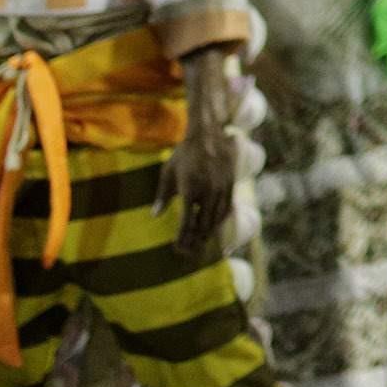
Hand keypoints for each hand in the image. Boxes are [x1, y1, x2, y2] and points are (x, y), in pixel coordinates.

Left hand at [155, 116, 237, 262]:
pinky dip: (221, 220)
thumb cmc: (184, 154)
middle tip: (189, 251)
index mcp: (189, 191)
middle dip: (196, 240)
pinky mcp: (231, 185)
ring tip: (201, 242)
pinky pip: (227, 208)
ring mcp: (221, 189)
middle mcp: (207, 193)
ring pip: (217, 219)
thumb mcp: (168, 172)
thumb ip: (162, 195)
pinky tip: (215, 226)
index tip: (177, 247)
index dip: (182, 238)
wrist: (207, 134)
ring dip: (208, 233)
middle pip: (203, 225)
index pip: (186, 223)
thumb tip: (155, 215)